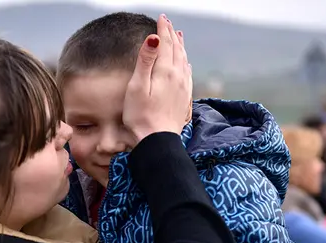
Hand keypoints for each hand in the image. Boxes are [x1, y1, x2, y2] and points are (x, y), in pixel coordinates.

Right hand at [123, 14, 191, 145]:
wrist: (158, 141)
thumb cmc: (141, 116)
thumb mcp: (137, 87)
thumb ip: (145, 61)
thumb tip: (153, 37)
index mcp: (165, 72)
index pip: (165, 44)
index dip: (163, 29)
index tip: (160, 18)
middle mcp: (178, 77)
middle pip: (176, 50)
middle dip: (171, 35)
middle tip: (167, 23)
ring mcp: (183, 88)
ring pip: (184, 60)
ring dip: (180, 46)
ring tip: (178, 36)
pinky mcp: (184, 98)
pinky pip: (188, 74)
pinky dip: (186, 63)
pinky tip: (186, 63)